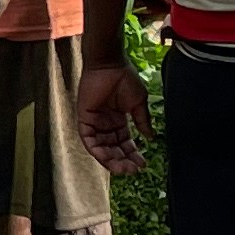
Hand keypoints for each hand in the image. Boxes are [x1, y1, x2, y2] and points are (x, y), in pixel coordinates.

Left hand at [75, 60, 153, 176]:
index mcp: (118, 120)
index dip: (133, 154)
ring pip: (101, 148)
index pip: (125, 143)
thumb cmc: (125, 78)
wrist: (110, 64)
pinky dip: (97, 150)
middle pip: (113, 149)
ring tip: (123, 168)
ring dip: (111, 160)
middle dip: (123, 160)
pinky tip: (108, 159)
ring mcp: (94, 122)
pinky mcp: (84, 118)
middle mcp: (106, 124)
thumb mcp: (138, 103)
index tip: (143, 164)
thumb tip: (150, 138)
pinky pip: (88, 139)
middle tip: (133, 170)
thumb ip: (142, 121)